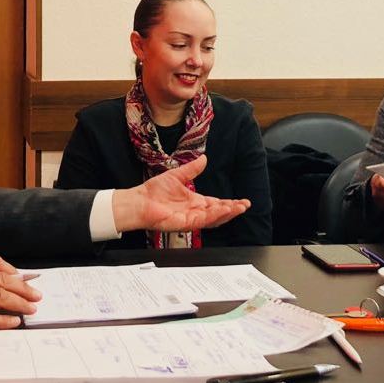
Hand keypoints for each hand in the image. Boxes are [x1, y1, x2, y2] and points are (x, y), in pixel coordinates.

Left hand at [111, 155, 249, 231]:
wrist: (138, 201)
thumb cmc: (153, 192)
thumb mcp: (177, 176)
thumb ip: (192, 169)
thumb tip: (204, 158)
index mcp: (194, 202)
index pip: (216, 204)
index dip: (229, 203)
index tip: (241, 201)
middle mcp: (194, 212)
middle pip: (218, 213)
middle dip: (233, 209)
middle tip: (245, 205)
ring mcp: (190, 219)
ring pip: (213, 219)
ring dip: (227, 213)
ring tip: (238, 208)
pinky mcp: (184, 223)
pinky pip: (201, 220)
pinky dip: (213, 216)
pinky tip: (222, 210)